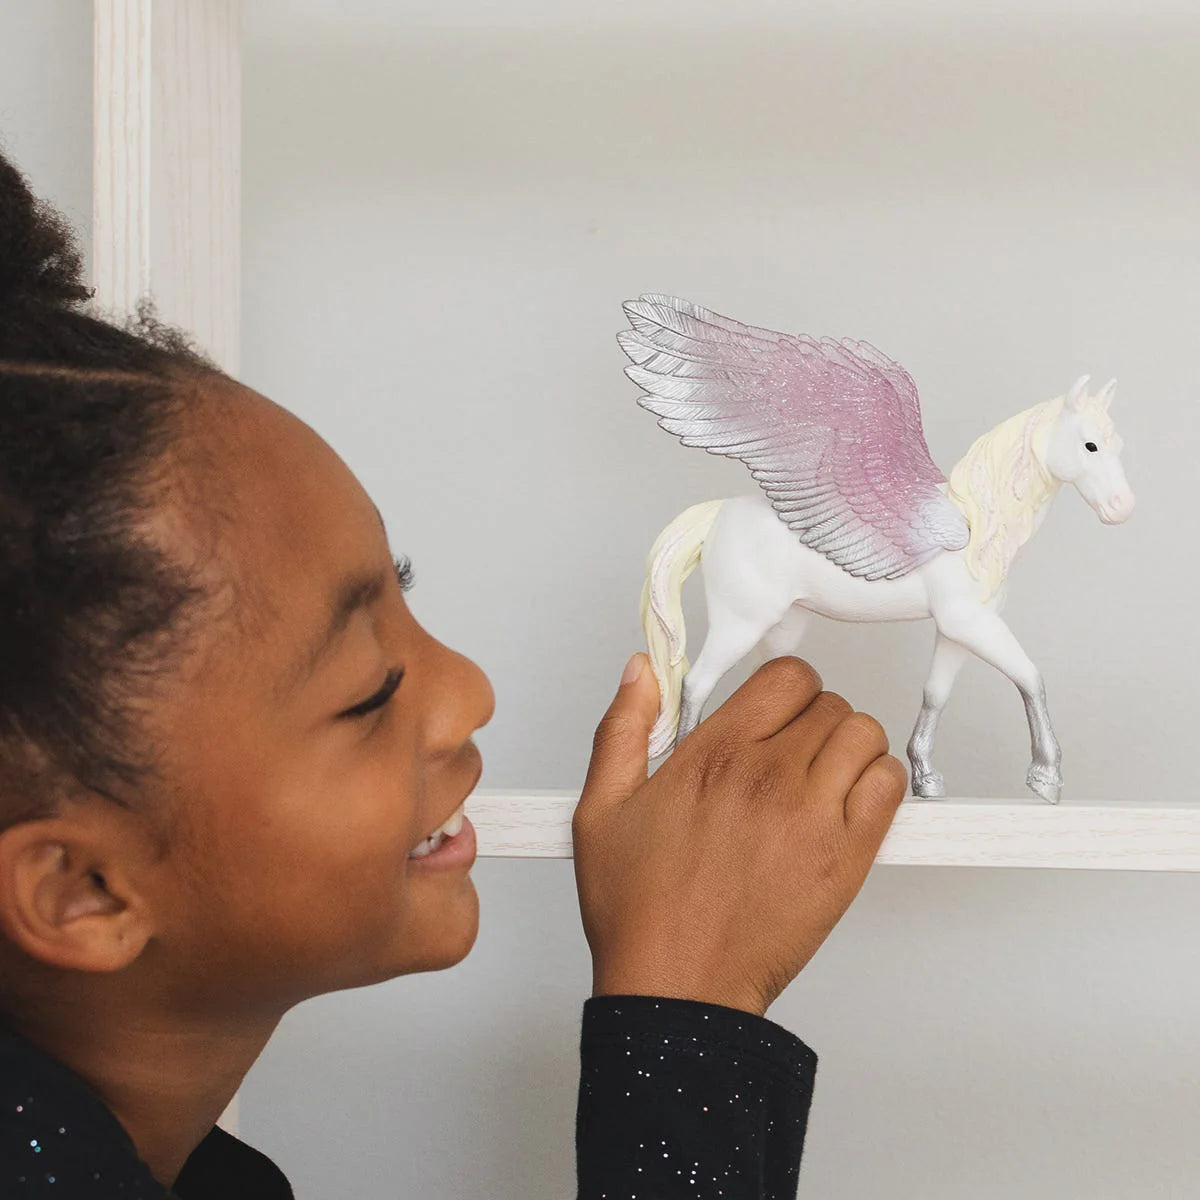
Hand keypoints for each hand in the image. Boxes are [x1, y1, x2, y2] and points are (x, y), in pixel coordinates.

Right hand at [572, 653, 906, 1016]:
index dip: (783, 688)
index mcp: (715, 755)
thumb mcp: (601, 809)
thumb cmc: (639, 907)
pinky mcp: (845, 859)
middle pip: (829, 703)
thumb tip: (640, 670)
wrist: (676, 987)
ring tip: (821, 776)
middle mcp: (769, 776)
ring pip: (864, 735)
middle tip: (790, 753)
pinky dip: (878, 781)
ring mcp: (813, 817)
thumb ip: (623, 728)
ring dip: (848, 746)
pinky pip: (889, 786)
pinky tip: (847, 803)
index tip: (772, 711)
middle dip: (811, 719)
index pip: (785, 677)